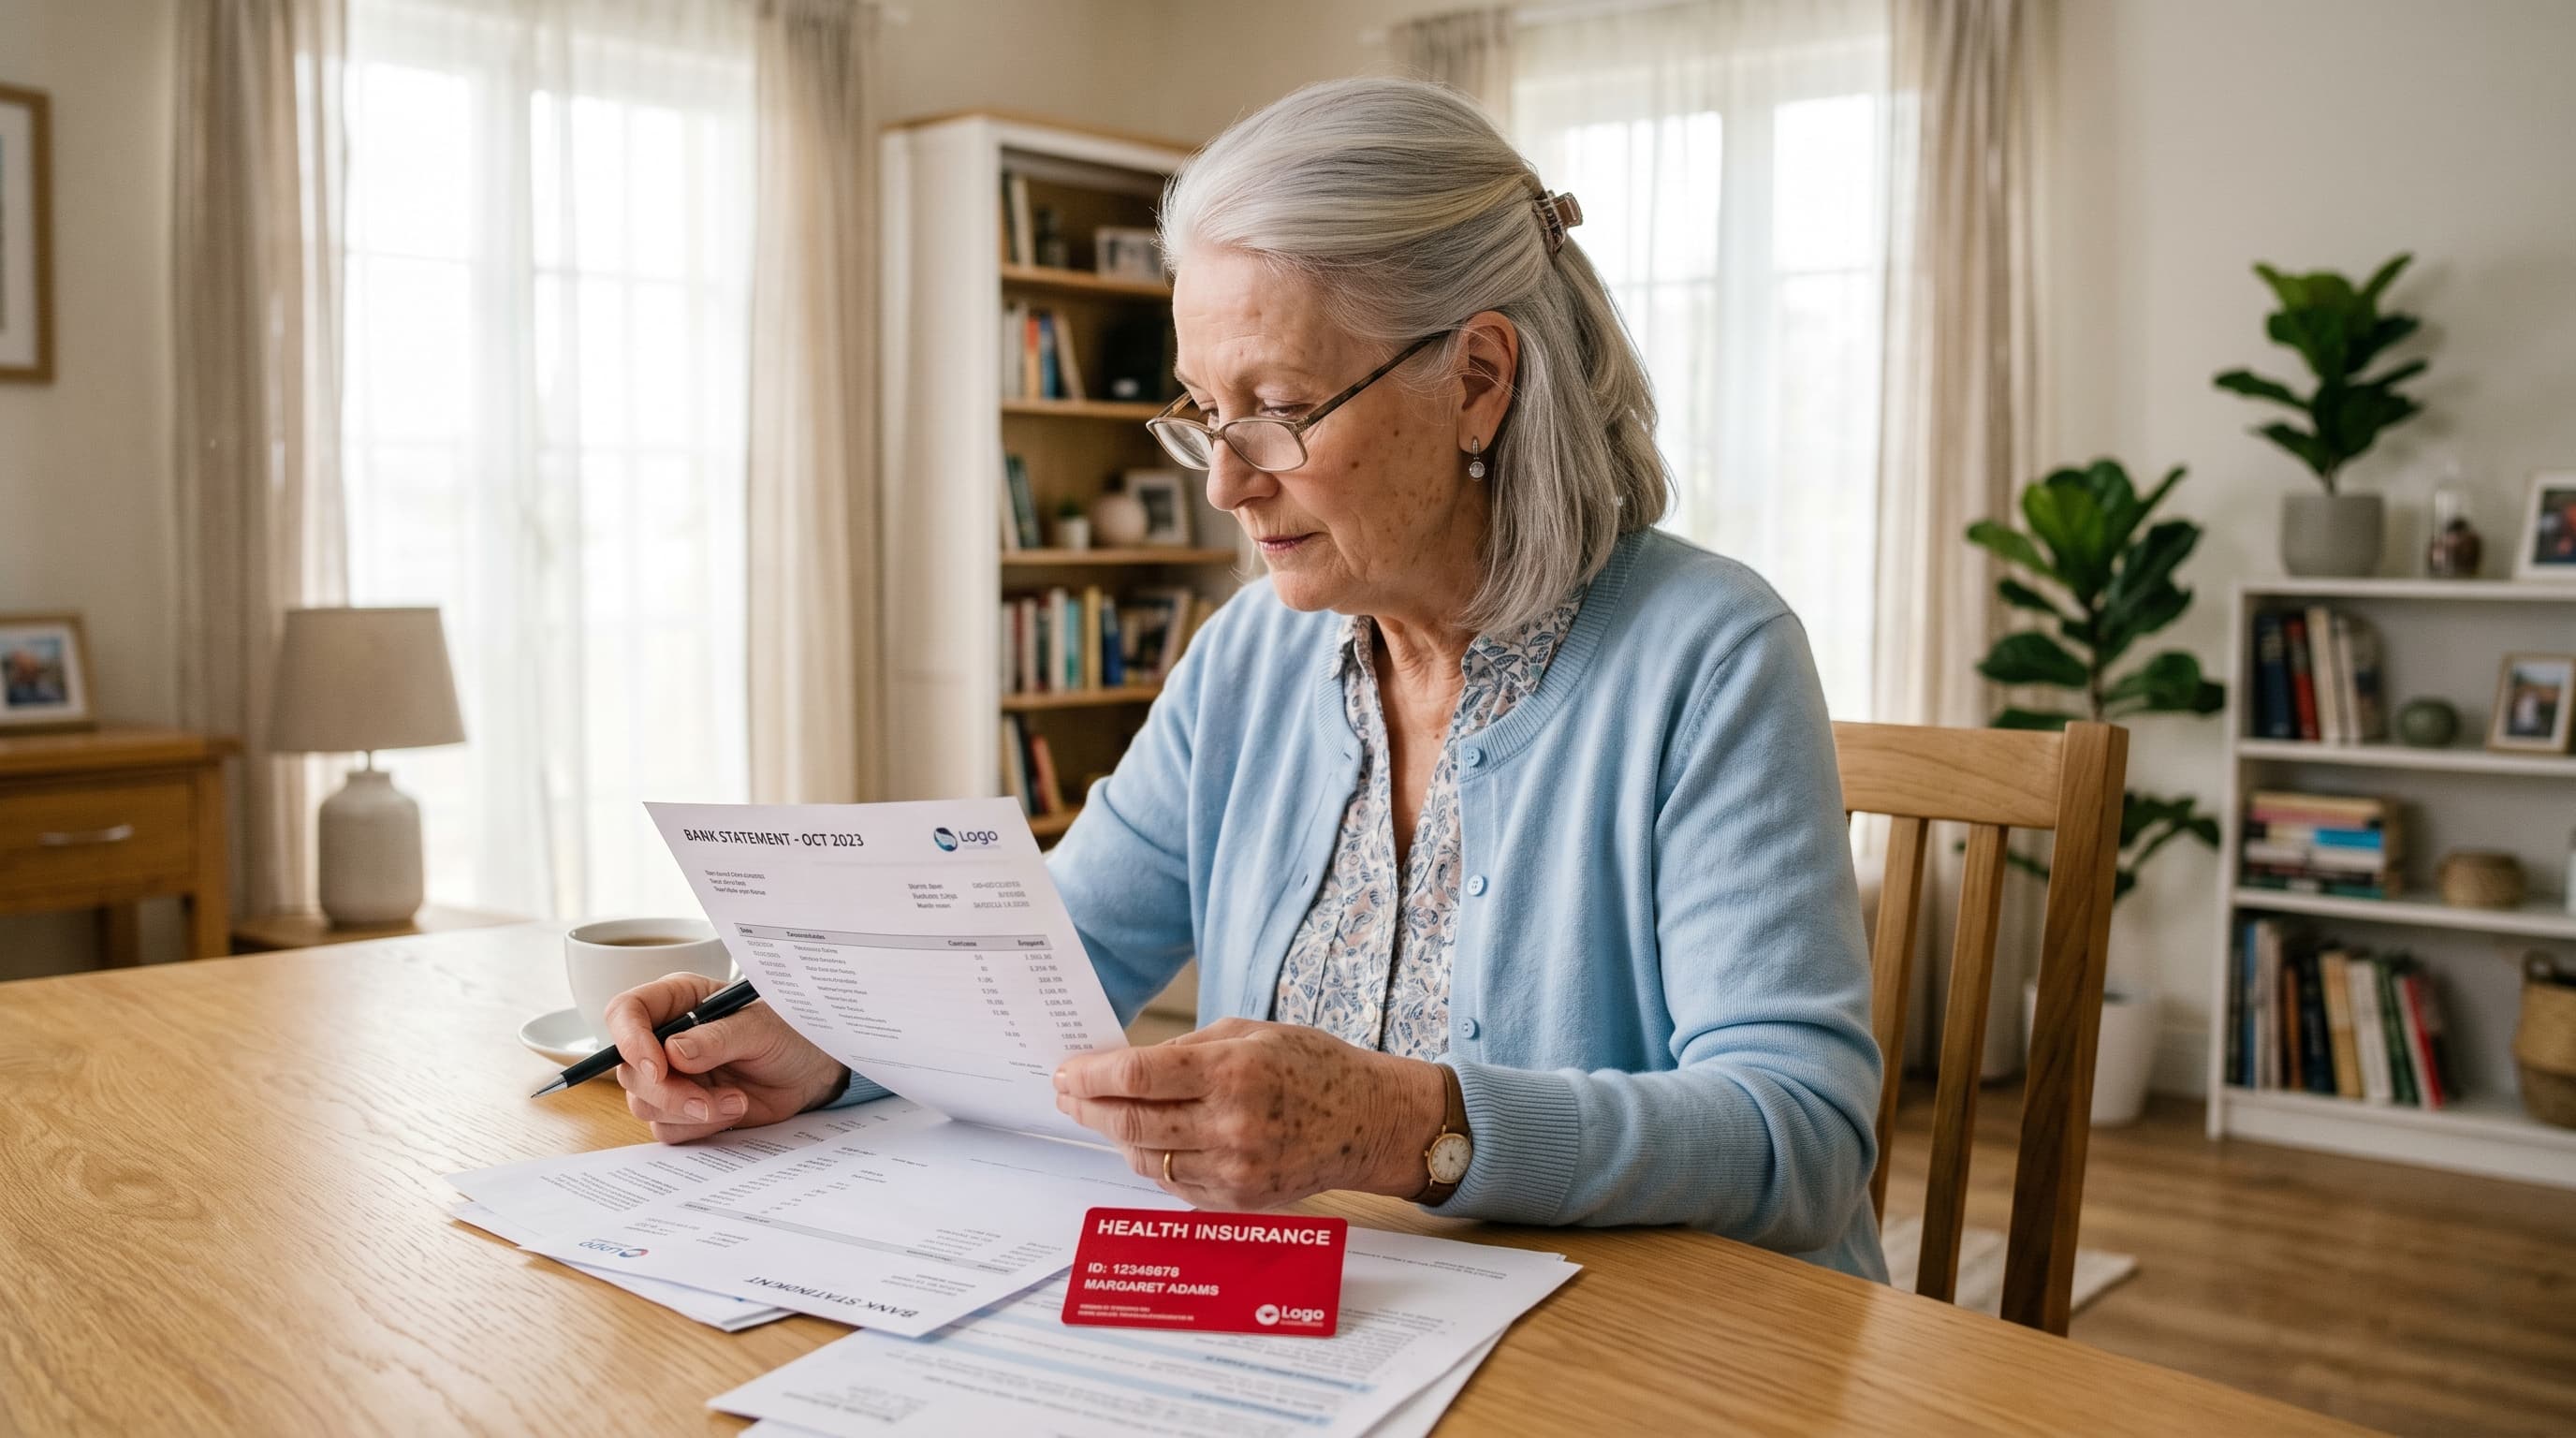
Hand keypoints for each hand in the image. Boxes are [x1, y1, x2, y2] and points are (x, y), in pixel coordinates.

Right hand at [606, 972, 847, 1143]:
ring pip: (644, 1104)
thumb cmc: (788, 1033)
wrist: (811, 1071)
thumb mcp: (761, 1027)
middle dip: (667, 1092)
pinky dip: (698, 1127)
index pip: (625, 1013)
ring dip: (688, 1111)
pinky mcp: (682, 1109)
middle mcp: (665, 1038)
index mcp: (678, 1000)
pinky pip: (666, 1128)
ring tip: (736, 1101)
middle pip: (628, 1069)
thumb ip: (717, 1038)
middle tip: (706, 1102)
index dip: (631, 1041)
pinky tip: (733, 1109)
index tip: (658, 1069)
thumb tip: (672, 1053)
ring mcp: (671, 1076)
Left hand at [1052, 1017, 1446, 1209]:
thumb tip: (1128, 1066)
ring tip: (1107, 1116)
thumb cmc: (1313, 1066)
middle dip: (1089, 1108)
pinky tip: (1152, 1142)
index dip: (1091, 1076)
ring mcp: (1235, 1169)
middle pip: (1131, 1123)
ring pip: (1147, 1160)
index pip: (1138, 1077)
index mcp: (1233, 1071)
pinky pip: (1175, 1184)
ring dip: (1118, 1138)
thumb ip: (1188, 1049)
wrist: (1368, 1121)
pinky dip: (1156, 1162)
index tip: (1065, 1073)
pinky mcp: (1240, 1200)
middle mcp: (1231, 1125)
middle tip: (1068, 1095)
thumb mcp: (1252, 1033)